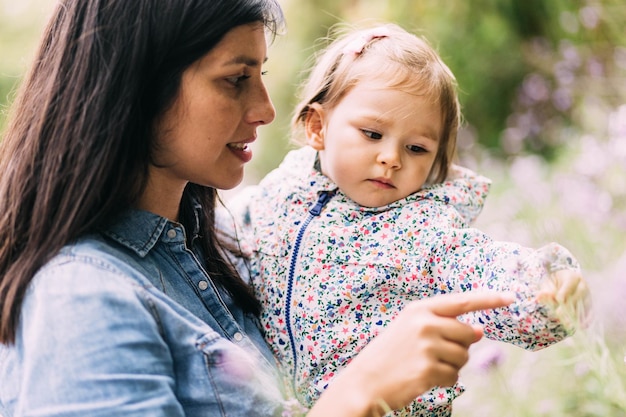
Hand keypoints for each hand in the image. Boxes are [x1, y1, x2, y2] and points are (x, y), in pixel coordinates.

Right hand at [308, 292, 513, 416]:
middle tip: (435, 354)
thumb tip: (479, 332)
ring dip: (452, 365)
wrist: (365, 380)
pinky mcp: (429, 370)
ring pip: (463, 356)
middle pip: (467, 334)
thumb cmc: (390, 353)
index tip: (510, 297)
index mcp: (419, 309)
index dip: (488, 299)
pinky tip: (424, 377)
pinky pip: (454, 376)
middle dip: (460, 346)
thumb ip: (443, 325)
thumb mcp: (411, 329)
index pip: (462, 301)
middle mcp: (424, 323)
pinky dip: (445, 380)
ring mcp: (427, 347)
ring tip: (426, 365)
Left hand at [538, 269, 591, 328]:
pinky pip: (590, 311)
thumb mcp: (548, 283)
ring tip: (568, 323)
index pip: (569, 283)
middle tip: (559, 313)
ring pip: (585, 304)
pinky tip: (582, 326)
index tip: (558, 299)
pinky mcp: (590, 304)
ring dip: (577, 313)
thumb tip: (540, 296)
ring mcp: (588, 295)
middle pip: (579, 294)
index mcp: (572, 277)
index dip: (564, 291)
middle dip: (569, 304)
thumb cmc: (554, 283)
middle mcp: (582, 285)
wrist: (564, 283)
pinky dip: (587, 319)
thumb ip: (545, 290)